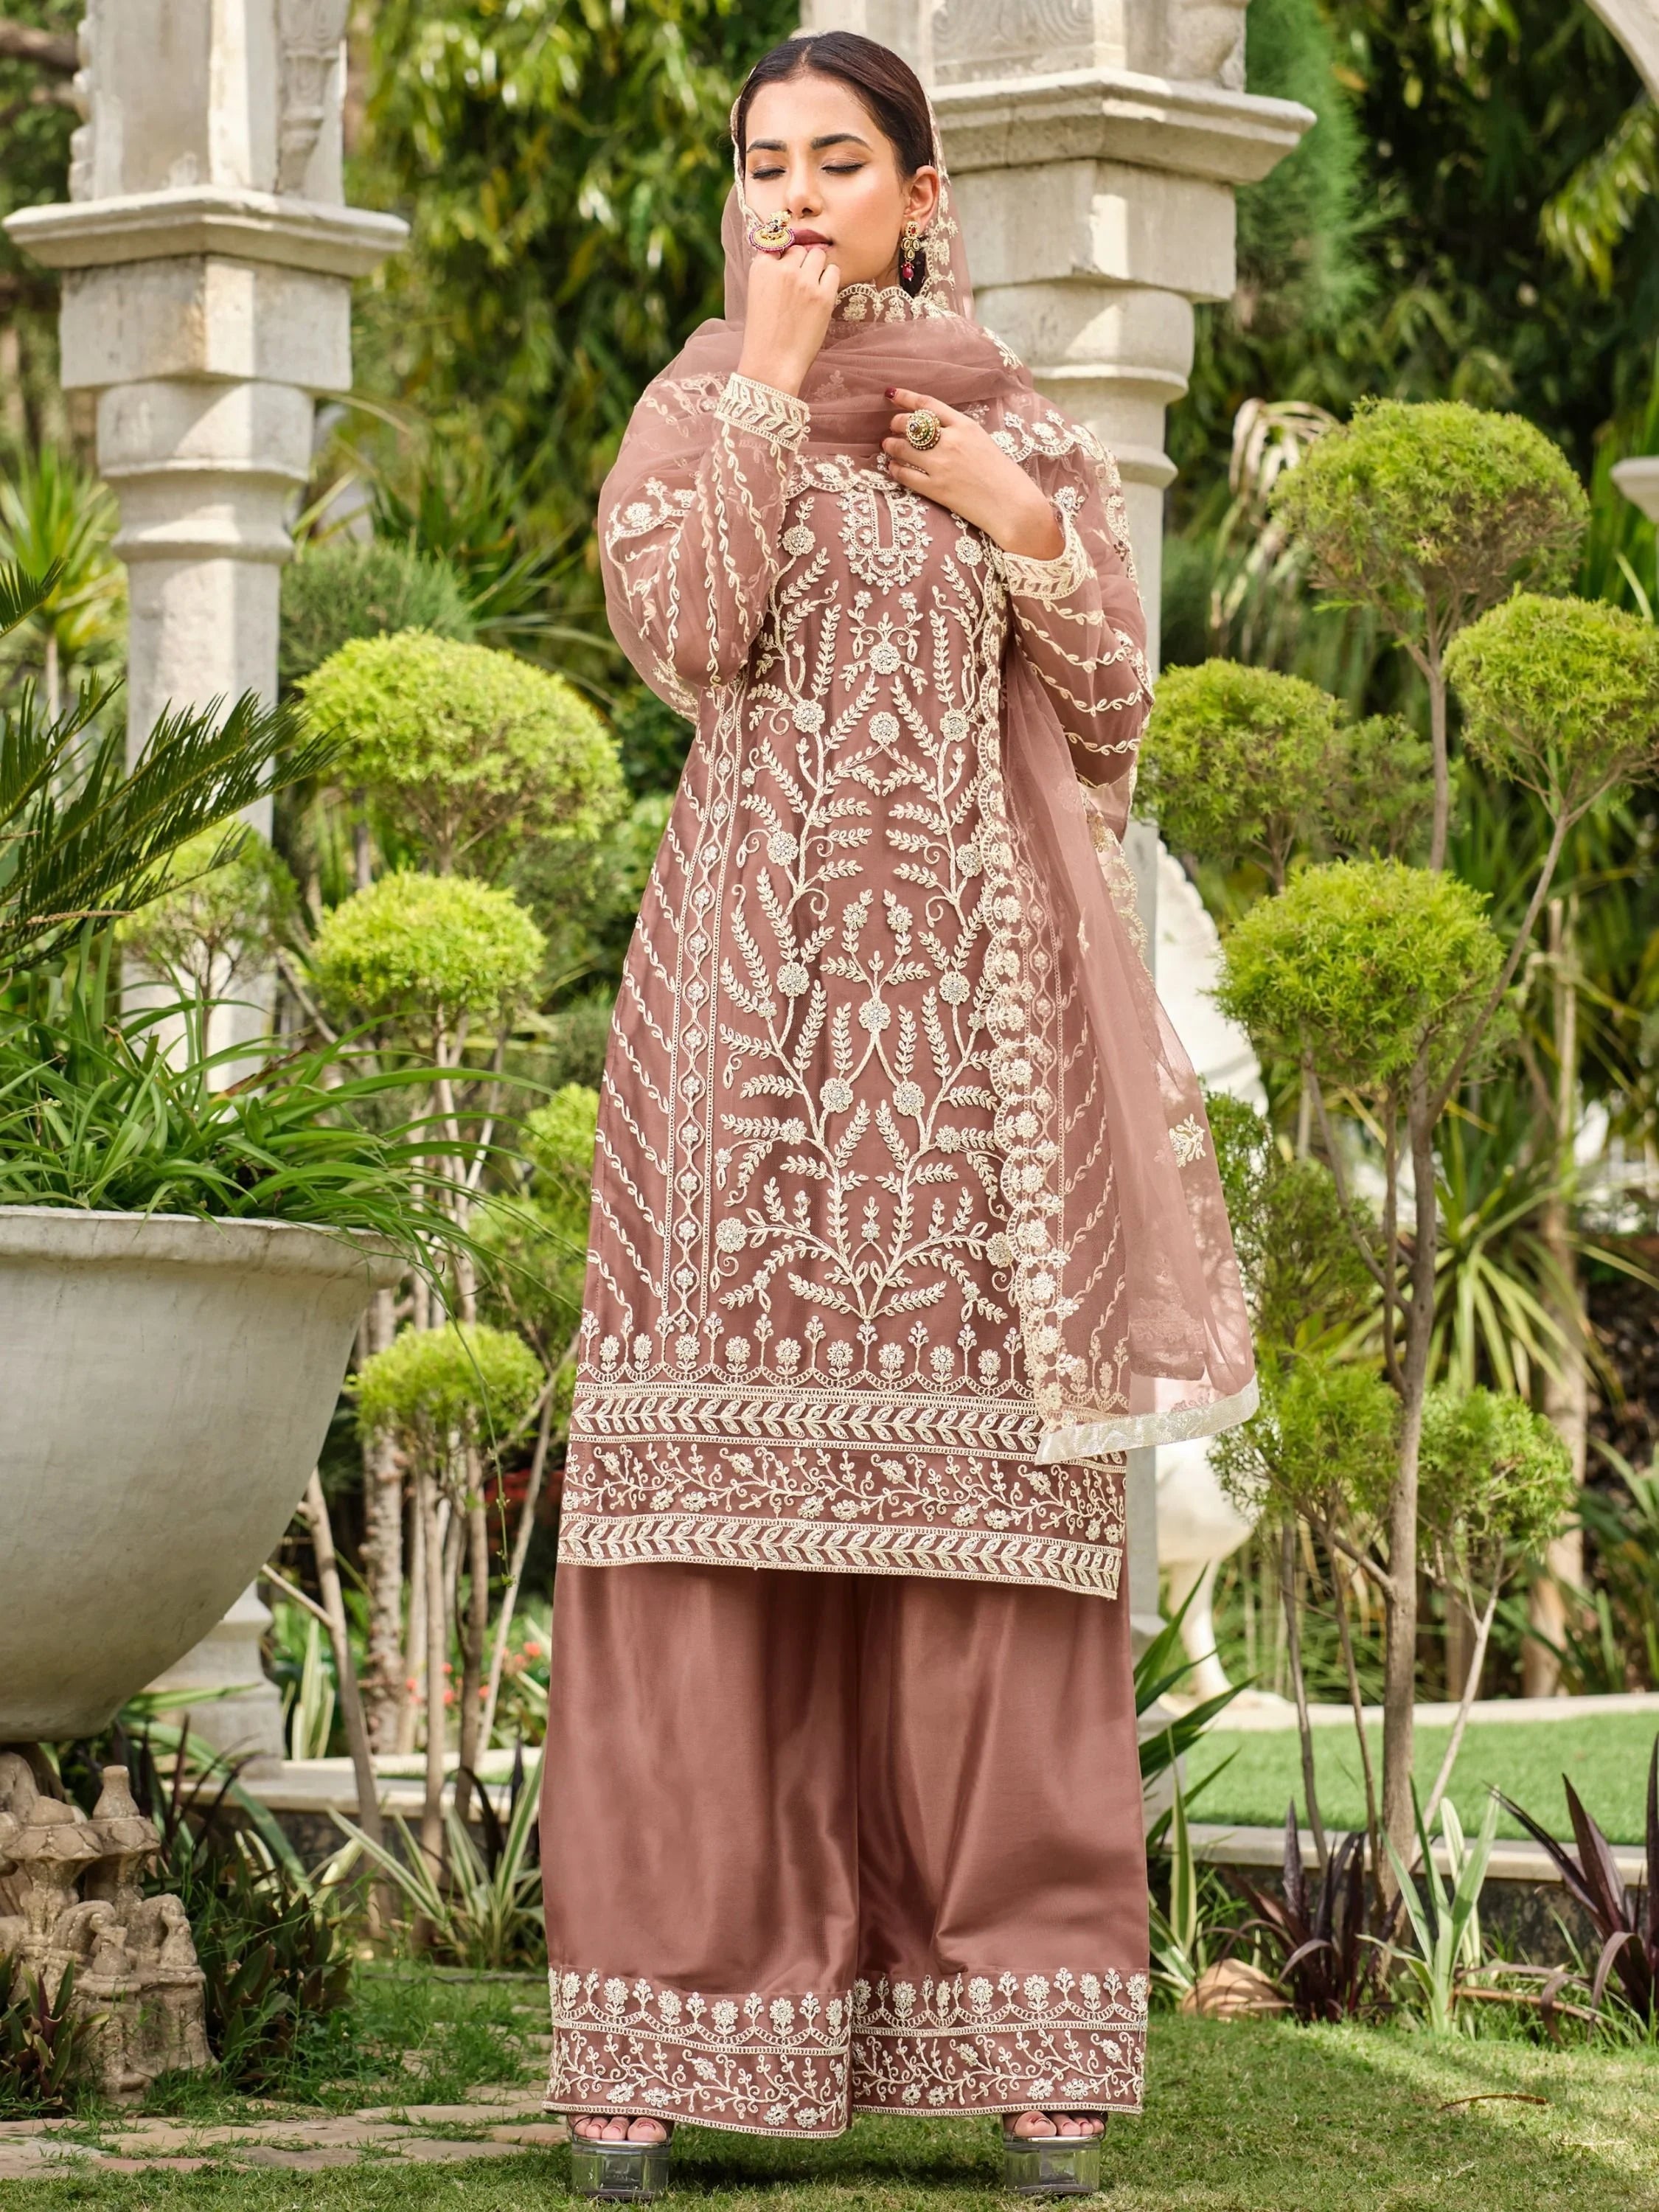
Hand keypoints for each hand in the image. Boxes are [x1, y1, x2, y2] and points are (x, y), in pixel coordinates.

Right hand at [737, 242, 840, 395]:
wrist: (772, 364)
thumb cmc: (764, 335)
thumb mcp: (757, 296)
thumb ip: (771, 274)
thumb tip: (789, 256)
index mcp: (761, 268)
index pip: (778, 242)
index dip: (785, 254)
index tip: (788, 266)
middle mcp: (782, 269)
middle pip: (800, 249)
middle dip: (802, 262)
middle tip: (801, 284)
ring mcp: (804, 281)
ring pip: (818, 255)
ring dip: (817, 268)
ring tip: (812, 289)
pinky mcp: (823, 295)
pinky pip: (833, 272)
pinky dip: (830, 280)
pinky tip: (822, 295)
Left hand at [883, 389, 1063, 559]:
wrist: (1013, 506)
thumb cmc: (1004, 476)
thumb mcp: (984, 442)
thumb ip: (961, 433)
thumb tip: (937, 429)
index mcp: (966, 426)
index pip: (927, 405)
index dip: (905, 398)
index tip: (891, 395)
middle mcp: (951, 441)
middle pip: (911, 424)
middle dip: (896, 423)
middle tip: (892, 427)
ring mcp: (941, 465)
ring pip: (903, 448)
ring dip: (891, 445)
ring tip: (888, 445)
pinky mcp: (936, 488)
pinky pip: (905, 474)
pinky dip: (895, 469)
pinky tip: (893, 468)